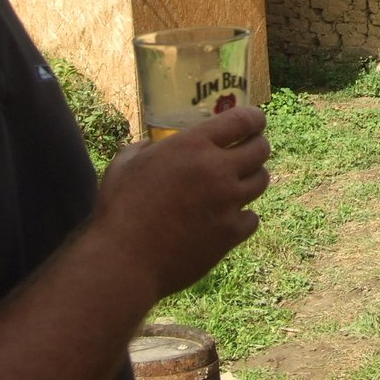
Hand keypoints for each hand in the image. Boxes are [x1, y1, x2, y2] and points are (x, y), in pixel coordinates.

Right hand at [92, 106, 270, 297]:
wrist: (124, 261)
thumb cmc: (118, 209)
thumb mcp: (125, 164)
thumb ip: (143, 148)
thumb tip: (150, 145)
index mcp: (193, 145)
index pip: (243, 120)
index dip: (254, 118)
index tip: (255, 120)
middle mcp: (217, 170)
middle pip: (261, 149)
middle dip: (257, 146)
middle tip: (249, 150)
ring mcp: (228, 203)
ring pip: (261, 181)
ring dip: (252, 178)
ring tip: (239, 182)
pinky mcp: (230, 234)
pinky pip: (252, 218)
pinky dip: (243, 215)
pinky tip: (229, 216)